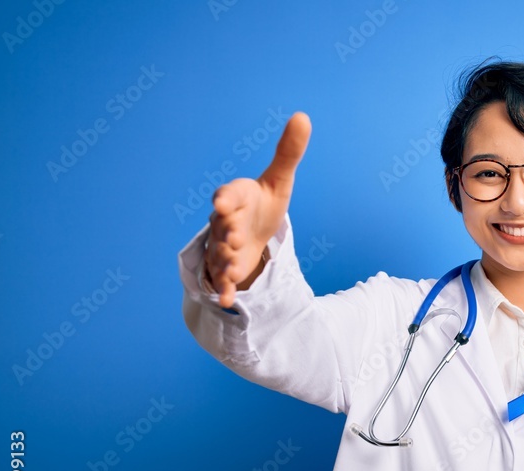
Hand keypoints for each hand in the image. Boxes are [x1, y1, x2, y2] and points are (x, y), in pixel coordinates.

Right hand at [206, 112, 311, 307]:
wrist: (249, 233)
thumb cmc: (262, 202)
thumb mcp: (279, 180)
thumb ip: (288, 152)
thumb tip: (303, 116)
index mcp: (235, 197)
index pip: (228, 196)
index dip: (225, 199)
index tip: (221, 201)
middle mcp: (224, 222)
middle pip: (222, 226)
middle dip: (227, 232)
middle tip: (235, 236)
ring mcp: (222, 246)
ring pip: (220, 253)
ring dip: (225, 261)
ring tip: (234, 267)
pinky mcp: (227, 269)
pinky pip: (223, 280)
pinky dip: (225, 290)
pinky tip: (228, 302)